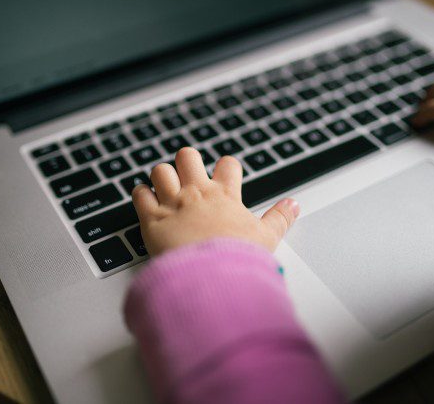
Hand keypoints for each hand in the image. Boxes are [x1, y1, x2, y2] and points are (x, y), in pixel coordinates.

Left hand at [131, 147, 299, 256]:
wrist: (212, 276)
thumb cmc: (239, 259)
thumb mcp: (267, 237)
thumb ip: (280, 218)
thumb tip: (294, 204)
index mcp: (225, 195)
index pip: (227, 165)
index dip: (225, 168)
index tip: (224, 177)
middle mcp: (197, 193)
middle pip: (187, 156)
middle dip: (186, 163)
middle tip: (188, 178)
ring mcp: (172, 204)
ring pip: (160, 170)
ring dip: (161, 178)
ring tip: (165, 190)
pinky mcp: (151, 219)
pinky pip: (139, 194)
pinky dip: (141, 196)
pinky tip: (147, 203)